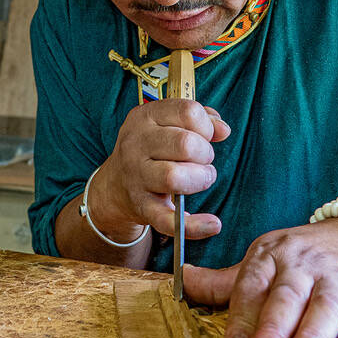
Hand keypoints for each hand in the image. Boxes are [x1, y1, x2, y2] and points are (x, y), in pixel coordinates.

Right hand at [88, 99, 229, 241]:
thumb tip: (223, 129)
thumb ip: (199, 119)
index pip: (187, 112)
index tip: (204, 136)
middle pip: (185, 144)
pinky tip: (213, 224)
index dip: (206, 125)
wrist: (115, 186)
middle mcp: (136, 144)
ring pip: (174, 177)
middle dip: (205, 154)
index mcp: (145, 117)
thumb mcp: (166, 124)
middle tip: (203, 160)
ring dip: (200, 179)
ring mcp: (137, 177)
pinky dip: (194, 226)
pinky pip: (168, 220)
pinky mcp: (142, 207)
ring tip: (202, 178)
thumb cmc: (150, 149)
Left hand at [181, 219, 337, 337]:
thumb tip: (182, 280)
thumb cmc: (306, 256)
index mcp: (271, 256)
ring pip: (325, 310)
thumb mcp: (265, 260)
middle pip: (285, 300)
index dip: (241, 320)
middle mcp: (304, 266)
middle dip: (271, 334)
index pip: (251, 287)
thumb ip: (226, 281)